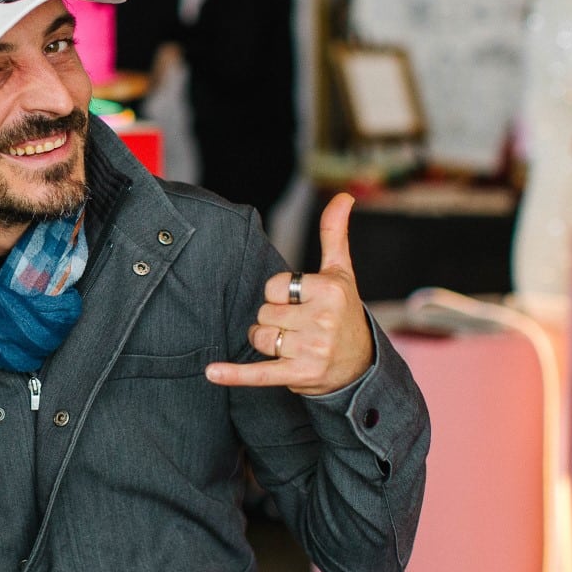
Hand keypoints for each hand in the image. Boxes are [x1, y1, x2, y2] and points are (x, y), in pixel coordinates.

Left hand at [205, 193, 374, 395]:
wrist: (360, 365)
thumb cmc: (343, 312)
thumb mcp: (341, 272)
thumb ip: (334, 233)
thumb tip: (344, 196)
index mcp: (329, 290)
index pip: (273, 286)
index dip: (279, 294)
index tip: (300, 303)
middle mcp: (322, 319)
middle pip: (264, 312)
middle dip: (274, 319)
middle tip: (300, 327)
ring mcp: (312, 349)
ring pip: (259, 337)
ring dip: (268, 342)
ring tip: (293, 345)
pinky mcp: (300, 375)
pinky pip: (259, 373)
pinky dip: (235, 374)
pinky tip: (211, 372)